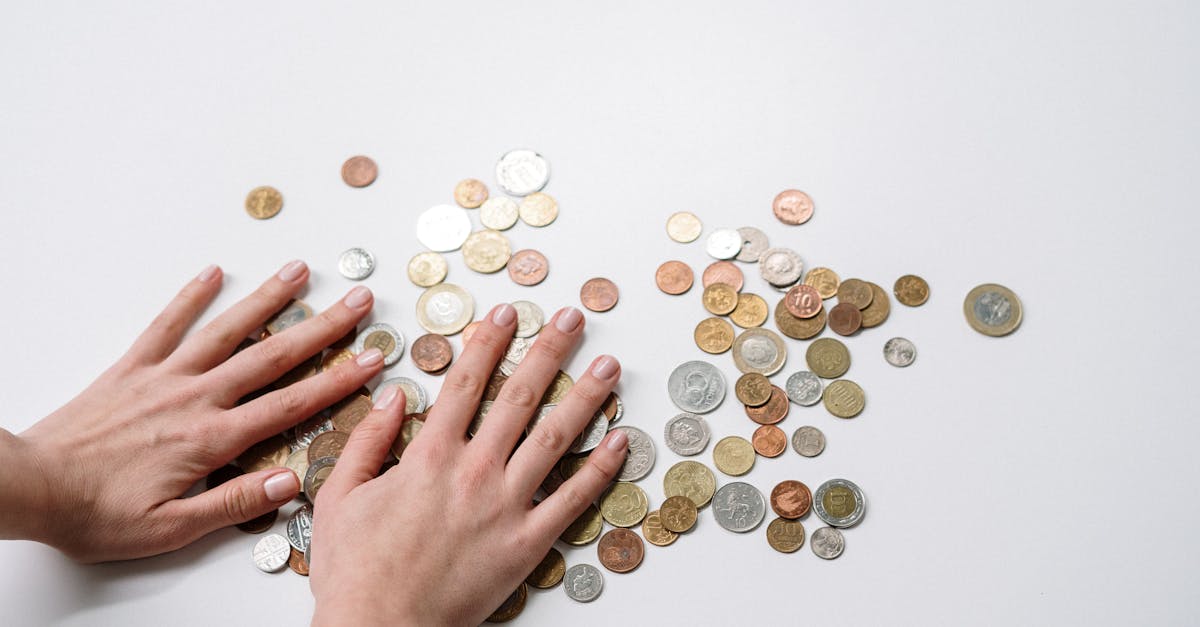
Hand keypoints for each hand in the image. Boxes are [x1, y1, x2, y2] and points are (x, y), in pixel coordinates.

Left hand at [6, 261, 383, 561]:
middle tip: (359, 301)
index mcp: (211, 439)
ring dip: (268, 299)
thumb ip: (233, 504)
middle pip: (272, 356)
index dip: (338, 380)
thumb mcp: (170, 528)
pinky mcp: (132, 368)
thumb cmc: (97, 514)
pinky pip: (166, 324)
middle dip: (322, 327)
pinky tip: (213, 273)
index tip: (373, 358)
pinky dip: (190, 296)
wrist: (30, 486)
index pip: (290, 405)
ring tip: (300, 271)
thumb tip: (289, 482)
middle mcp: (195, 398)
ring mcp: (164, 376)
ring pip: (227, 330)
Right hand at [309, 303, 626, 625]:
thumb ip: (367, 441)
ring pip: (557, 438)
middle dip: (550, 350)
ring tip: (610, 367)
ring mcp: (507, 506)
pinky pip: (574, 499)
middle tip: (572, 319)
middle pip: (521, 396)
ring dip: (587, 397)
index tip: (507, 313)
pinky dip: (601, 468)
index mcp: (430, 456)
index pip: (467, 382)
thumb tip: (392, 396)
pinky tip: (620, 441)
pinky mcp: (528, 543)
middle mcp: (475, 471)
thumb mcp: (339, 497)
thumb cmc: (356, 570)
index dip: (489, 341)